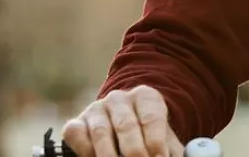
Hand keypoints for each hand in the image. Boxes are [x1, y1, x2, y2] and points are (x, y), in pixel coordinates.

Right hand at [61, 85, 184, 156]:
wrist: (124, 130)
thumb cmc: (148, 137)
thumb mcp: (164, 139)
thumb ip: (172, 151)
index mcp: (146, 97)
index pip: (152, 117)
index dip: (156, 141)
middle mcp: (119, 98)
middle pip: (127, 125)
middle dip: (135, 152)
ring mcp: (96, 109)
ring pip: (101, 132)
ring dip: (110, 156)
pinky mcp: (76, 122)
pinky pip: (77, 135)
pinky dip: (86, 151)